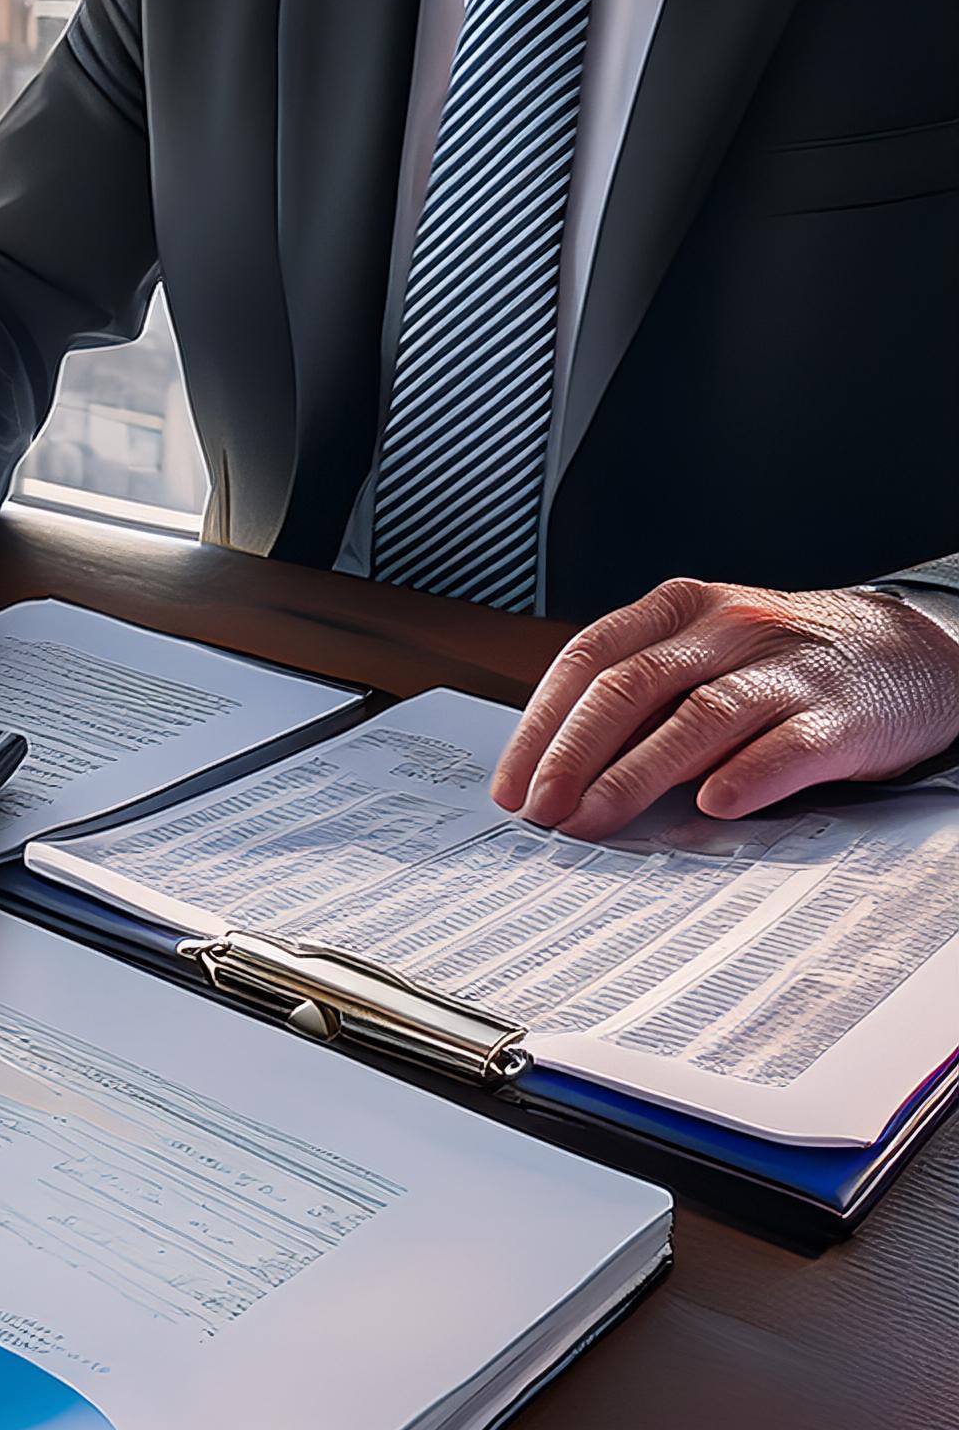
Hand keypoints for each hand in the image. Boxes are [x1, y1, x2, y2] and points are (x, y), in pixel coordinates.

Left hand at [491, 578, 958, 840]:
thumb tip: (554, 770)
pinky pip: (788, 745)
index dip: (542, 723)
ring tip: (593, 820)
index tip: (512, 782)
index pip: (591, 656)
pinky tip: (712, 805)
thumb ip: (642, 697)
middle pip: (632, 685)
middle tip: (541, 811)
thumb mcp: (707, 651)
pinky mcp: (841, 717)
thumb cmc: (788, 664)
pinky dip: (747, 775)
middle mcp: (729, 629)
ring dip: (636, 774)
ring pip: (698, 716)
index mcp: (682, 608)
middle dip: (574, 753)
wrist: (917, 653)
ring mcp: (786, 670)